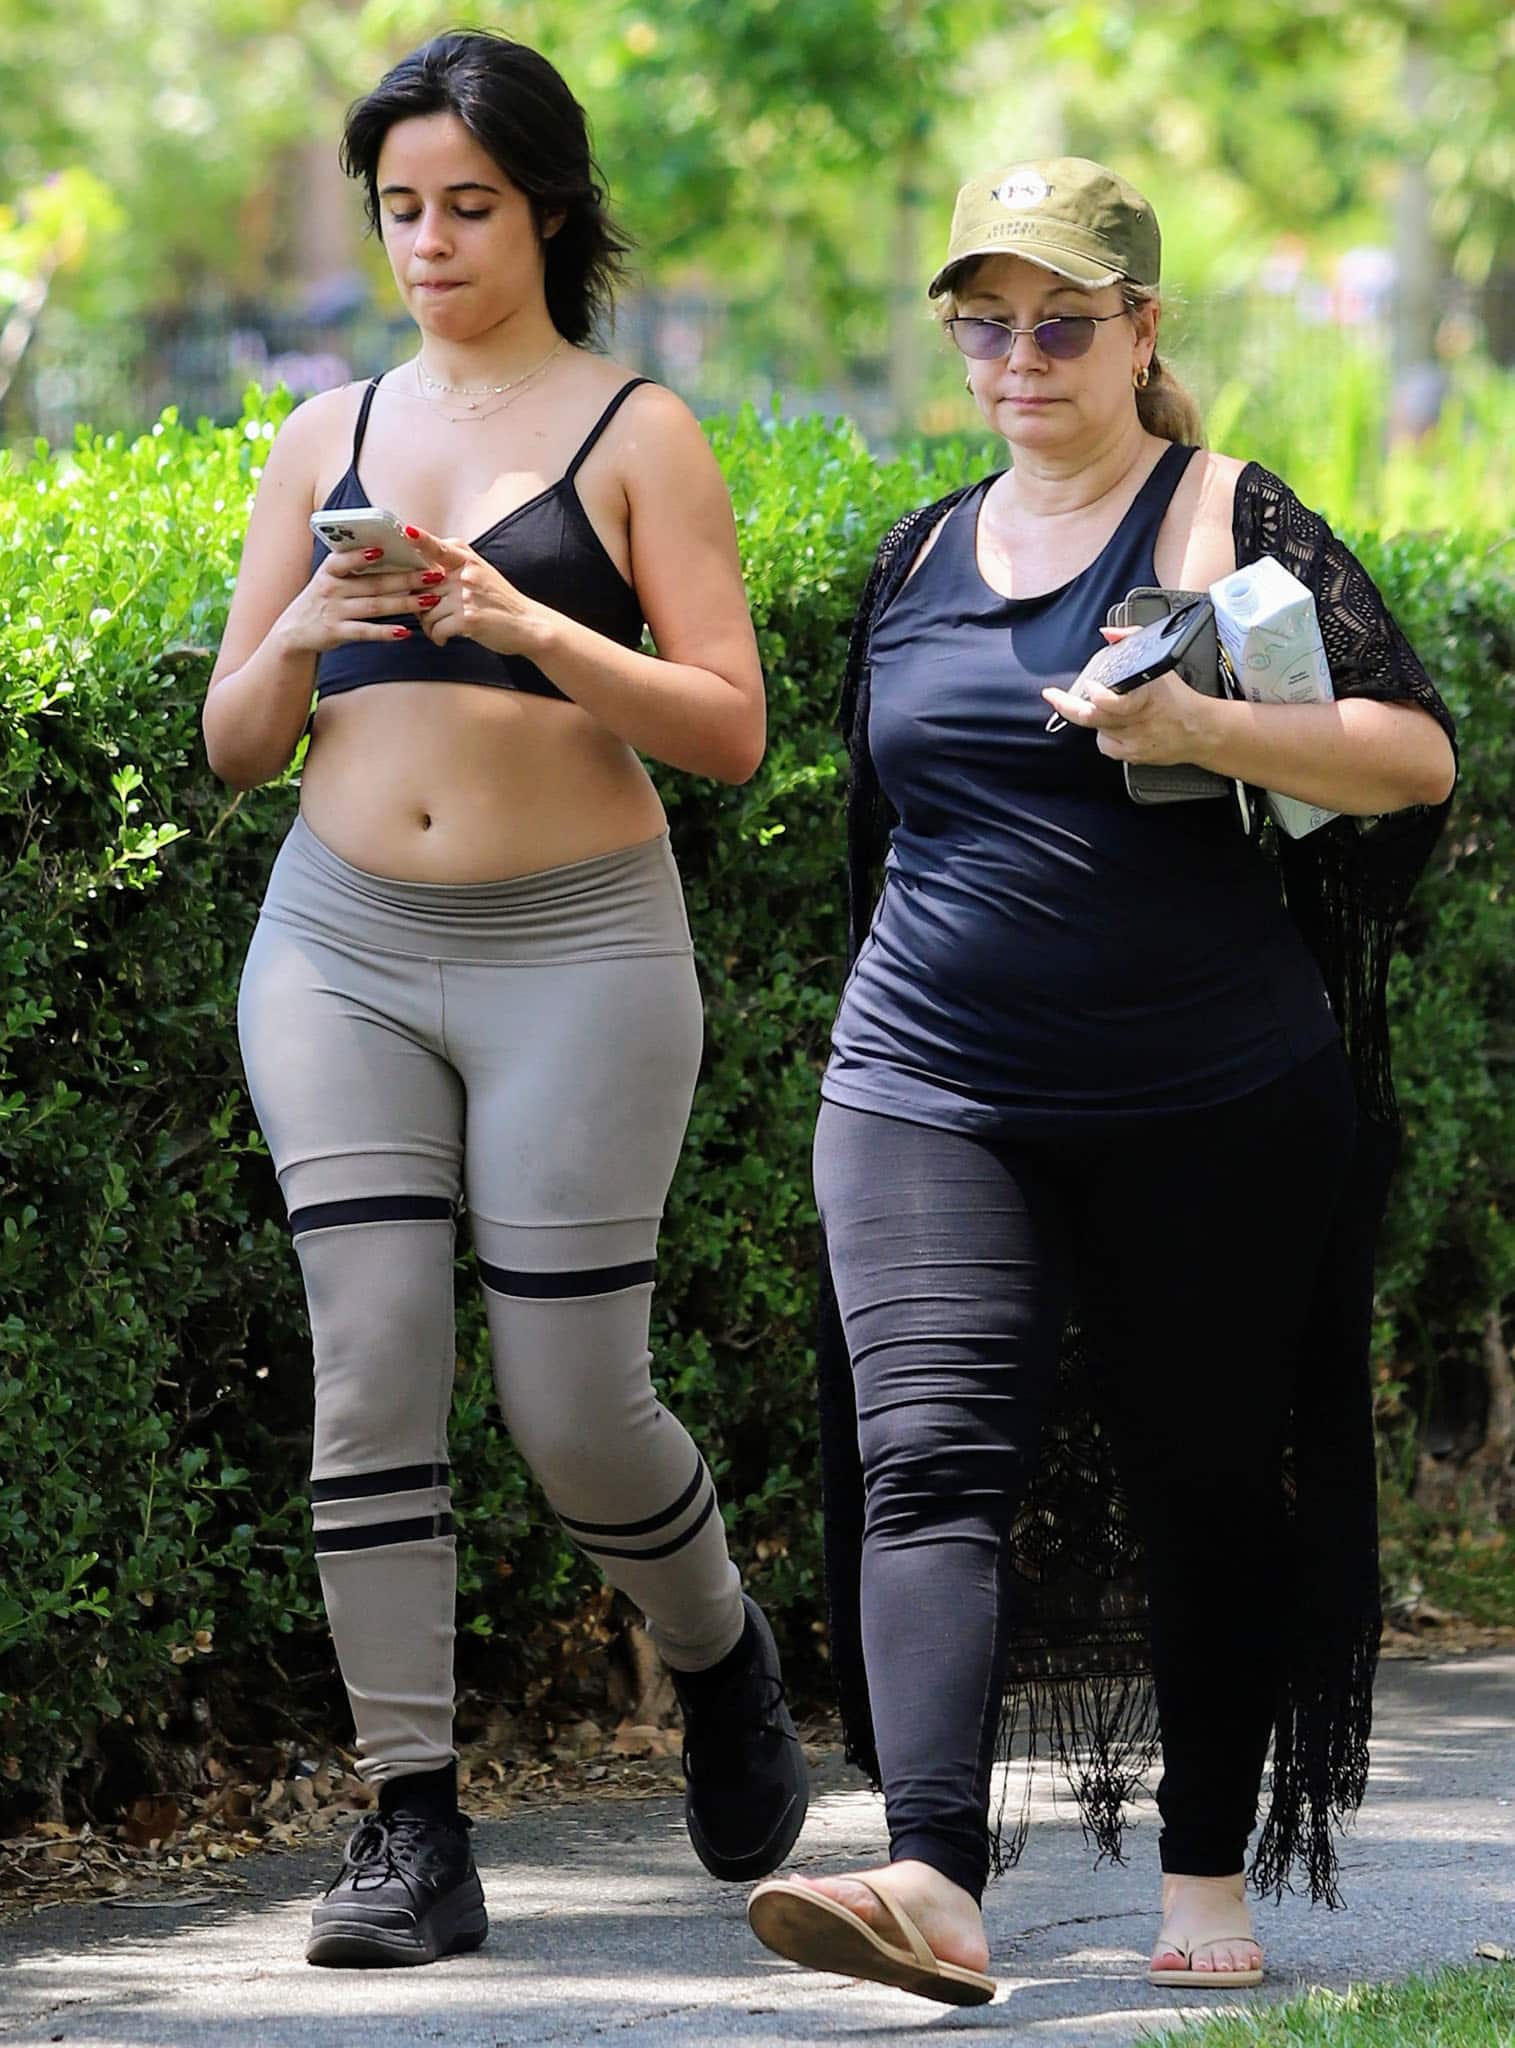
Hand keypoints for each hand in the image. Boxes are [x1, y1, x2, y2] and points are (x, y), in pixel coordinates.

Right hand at [276, 549, 423, 654]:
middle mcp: (331, 588)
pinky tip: (406, 632)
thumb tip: (390, 553)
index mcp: (330, 570)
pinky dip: (386, 632)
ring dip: (404, 604)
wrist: (294, 630)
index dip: (361, 555)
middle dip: (405, 579)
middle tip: (433, 575)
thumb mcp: (330, 578)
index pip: (344, 559)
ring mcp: (334, 611)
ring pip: (375, 606)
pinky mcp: (337, 632)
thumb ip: (353, 567)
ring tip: (429, 600)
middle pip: (374, 583)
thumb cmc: (322, 599)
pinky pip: (366, 632)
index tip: (383, 549)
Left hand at [399, 524, 543, 655]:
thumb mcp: (482, 573)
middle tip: (427, 615)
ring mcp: (466, 597)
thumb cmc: (501, 602)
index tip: (408, 532)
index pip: (438, 547)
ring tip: (438, 630)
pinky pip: (436, 629)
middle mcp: (465, 575)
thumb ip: (455, 566)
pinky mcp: (468, 620)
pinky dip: (437, 637)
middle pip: (422, 587)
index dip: (421, 539)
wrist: (528, 625)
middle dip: (419, 604)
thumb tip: (422, 569)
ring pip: (426, 611)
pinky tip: (444, 639)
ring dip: (428, 625)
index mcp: (467, 561)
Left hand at [1041, 625, 1216, 766]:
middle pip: (1094, 718)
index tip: (1089, 686)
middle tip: (1053, 695)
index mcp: (1145, 698)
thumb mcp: (1160, 663)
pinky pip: (1106, 746)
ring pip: (1097, 731)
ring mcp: (1133, 741)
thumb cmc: (1178, 697)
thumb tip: (1107, 633)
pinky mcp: (1132, 756)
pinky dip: (1105, 735)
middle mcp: (1137, 722)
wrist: (1199, 731)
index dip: (1099, 697)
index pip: (1117, 703)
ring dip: (1094, 718)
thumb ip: (1132, 640)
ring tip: (1100, 708)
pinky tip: (1115, 726)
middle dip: (1068, 706)